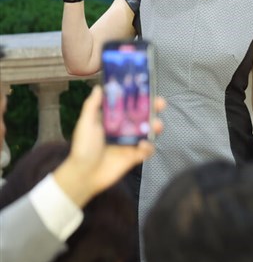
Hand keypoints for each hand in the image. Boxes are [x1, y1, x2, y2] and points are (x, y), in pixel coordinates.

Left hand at [52, 85, 164, 206]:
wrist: (84, 174)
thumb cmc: (83, 148)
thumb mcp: (86, 124)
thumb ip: (92, 106)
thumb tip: (98, 87)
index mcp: (113, 120)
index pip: (129, 105)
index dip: (139, 97)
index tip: (147, 90)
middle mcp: (124, 129)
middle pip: (143, 116)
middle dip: (154, 109)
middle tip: (160, 104)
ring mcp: (131, 142)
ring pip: (149, 131)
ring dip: (156, 126)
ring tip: (156, 125)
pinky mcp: (135, 156)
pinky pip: (148, 149)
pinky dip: (149, 147)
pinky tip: (143, 146)